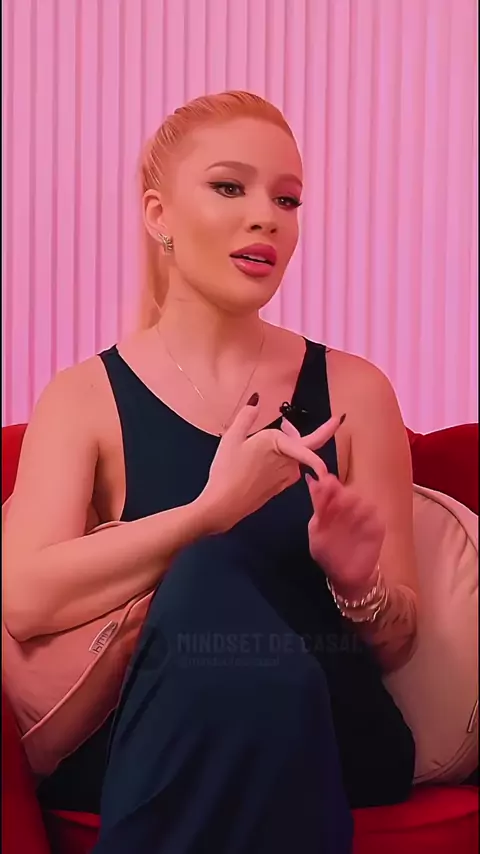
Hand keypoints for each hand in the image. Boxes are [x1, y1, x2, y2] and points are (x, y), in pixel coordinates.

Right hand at [199, 400, 342, 533]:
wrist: (224, 505)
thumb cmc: (227, 470)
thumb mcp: (232, 438)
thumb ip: (246, 416)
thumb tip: (257, 400)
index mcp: (279, 443)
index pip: (311, 439)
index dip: (328, 429)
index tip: (340, 419)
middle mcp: (289, 461)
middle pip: (304, 445)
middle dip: (296, 433)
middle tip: (284, 423)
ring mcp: (287, 476)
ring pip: (295, 457)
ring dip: (287, 446)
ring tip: (265, 440)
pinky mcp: (281, 486)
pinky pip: (288, 468)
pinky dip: (281, 459)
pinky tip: (261, 459)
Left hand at [281, 418, 384, 596]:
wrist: (346, 576)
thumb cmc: (328, 553)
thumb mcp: (316, 531)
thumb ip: (318, 506)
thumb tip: (311, 479)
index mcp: (332, 505)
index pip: (331, 489)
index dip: (329, 485)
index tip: (326, 482)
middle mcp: (350, 508)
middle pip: (348, 494)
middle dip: (341, 496)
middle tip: (336, 502)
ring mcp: (365, 517)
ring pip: (363, 503)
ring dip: (354, 508)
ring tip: (347, 519)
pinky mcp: (377, 528)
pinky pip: (374, 518)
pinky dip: (367, 520)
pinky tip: (359, 527)